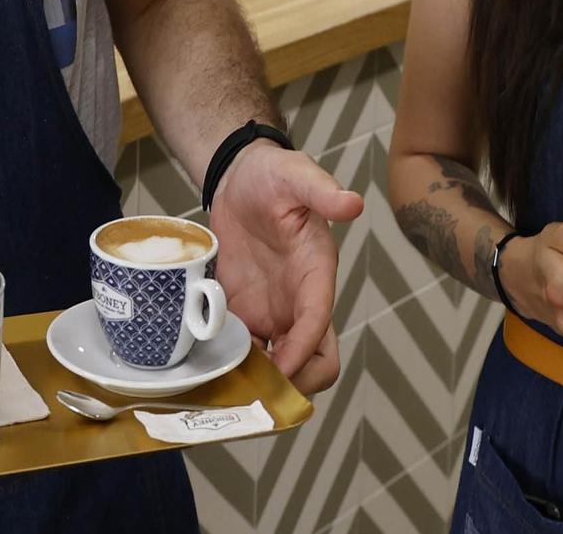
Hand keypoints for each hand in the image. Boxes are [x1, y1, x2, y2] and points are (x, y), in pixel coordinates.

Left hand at [208, 140, 364, 393]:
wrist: (239, 179)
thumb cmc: (274, 175)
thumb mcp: (297, 174)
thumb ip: (322, 191)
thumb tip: (353, 203)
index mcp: (317, 273)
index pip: (318, 322)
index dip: (302, 349)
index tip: (280, 367)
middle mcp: (299, 302)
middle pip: (315, 363)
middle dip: (293, 383)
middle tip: (255, 387)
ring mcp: (272, 313)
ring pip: (281, 370)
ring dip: (260, 382)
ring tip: (227, 383)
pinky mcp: (244, 314)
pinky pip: (245, 355)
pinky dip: (233, 367)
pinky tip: (210, 364)